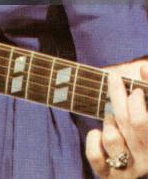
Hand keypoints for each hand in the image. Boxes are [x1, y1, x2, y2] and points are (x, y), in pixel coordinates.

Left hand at [86, 63, 147, 177]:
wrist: (141, 156)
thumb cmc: (145, 126)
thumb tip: (143, 68)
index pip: (142, 122)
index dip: (139, 100)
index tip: (137, 83)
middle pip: (130, 123)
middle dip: (119, 95)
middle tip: (114, 78)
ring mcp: (130, 170)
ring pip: (112, 138)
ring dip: (109, 120)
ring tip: (112, 116)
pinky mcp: (110, 176)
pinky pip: (96, 158)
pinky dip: (93, 141)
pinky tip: (98, 132)